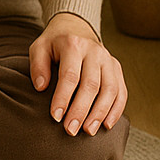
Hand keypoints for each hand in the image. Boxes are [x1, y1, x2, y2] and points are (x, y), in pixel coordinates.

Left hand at [28, 12, 126, 135]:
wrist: (75, 27)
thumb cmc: (54, 43)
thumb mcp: (39, 48)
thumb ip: (38, 66)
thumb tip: (40, 88)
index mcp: (73, 45)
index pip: (69, 75)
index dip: (63, 97)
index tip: (56, 117)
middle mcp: (95, 52)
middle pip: (91, 85)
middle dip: (81, 110)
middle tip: (71, 130)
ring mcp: (109, 60)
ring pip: (110, 90)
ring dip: (100, 113)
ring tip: (88, 131)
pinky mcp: (117, 68)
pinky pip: (121, 91)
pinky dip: (116, 110)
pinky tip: (106, 125)